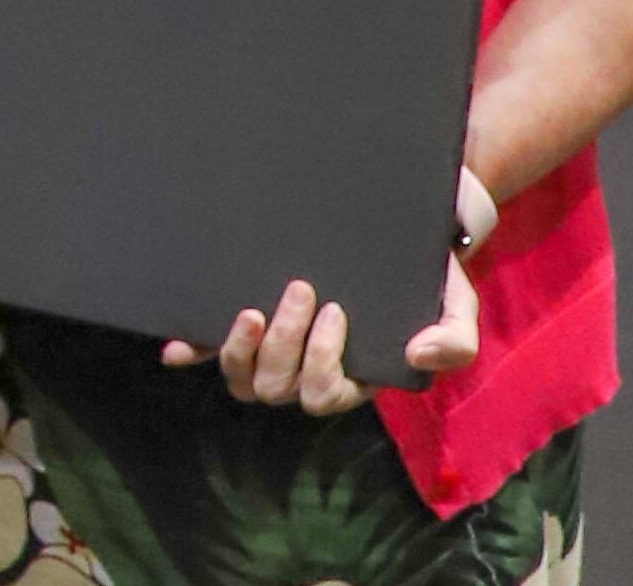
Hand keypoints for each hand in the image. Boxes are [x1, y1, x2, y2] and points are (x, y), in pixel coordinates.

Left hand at [167, 170, 490, 406]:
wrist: (395, 236)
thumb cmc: (425, 279)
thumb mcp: (455, 306)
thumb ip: (453, 339)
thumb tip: (419, 356)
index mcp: (355, 375)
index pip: (326, 395)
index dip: (323, 362)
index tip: (335, 311)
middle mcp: (309, 369)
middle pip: (278, 388)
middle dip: (286, 344)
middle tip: (300, 290)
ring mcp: (273, 349)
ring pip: (243, 379)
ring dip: (240, 350)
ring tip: (251, 310)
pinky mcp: (245, 326)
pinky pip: (209, 352)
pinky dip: (193, 352)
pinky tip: (176, 349)